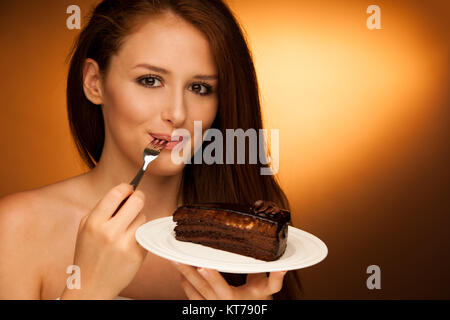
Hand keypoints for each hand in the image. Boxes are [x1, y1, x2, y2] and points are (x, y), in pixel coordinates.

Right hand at [61, 183, 146, 299]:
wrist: (91, 285)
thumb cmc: (89, 253)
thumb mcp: (86, 227)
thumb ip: (103, 208)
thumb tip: (125, 191)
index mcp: (94, 223)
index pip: (117, 193)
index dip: (127, 187)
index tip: (129, 188)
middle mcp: (110, 232)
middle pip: (137, 201)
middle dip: (139, 197)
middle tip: (137, 199)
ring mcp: (125, 244)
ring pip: (143, 217)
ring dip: (138, 218)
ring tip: (126, 229)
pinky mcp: (138, 254)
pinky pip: (145, 233)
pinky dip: (140, 234)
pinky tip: (129, 242)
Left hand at [173, 263, 286, 299]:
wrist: (251, 313)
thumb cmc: (258, 302)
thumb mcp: (266, 290)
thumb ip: (274, 278)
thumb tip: (282, 266)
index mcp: (236, 300)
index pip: (223, 290)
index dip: (213, 278)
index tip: (203, 265)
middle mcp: (222, 306)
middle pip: (202, 290)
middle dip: (189, 273)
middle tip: (178, 258)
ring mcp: (212, 309)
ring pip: (194, 293)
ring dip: (184, 277)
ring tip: (176, 261)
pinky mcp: (207, 308)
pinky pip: (193, 298)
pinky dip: (186, 285)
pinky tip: (181, 274)